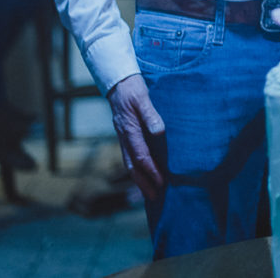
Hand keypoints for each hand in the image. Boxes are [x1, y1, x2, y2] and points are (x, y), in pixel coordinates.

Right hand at [108, 74, 165, 199]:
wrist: (118, 81)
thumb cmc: (132, 89)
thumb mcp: (143, 98)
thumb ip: (151, 114)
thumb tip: (159, 132)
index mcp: (129, 130)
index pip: (141, 156)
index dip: (151, 170)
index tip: (162, 182)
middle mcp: (124, 137)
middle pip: (132, 166)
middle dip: (143, 183)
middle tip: (155, 198)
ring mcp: (122, 137)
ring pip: (128, 163)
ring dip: (139, 179)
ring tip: (149, 193)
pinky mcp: (124, 135)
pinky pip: (128, 156)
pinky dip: (135, 168)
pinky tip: (143, 174)